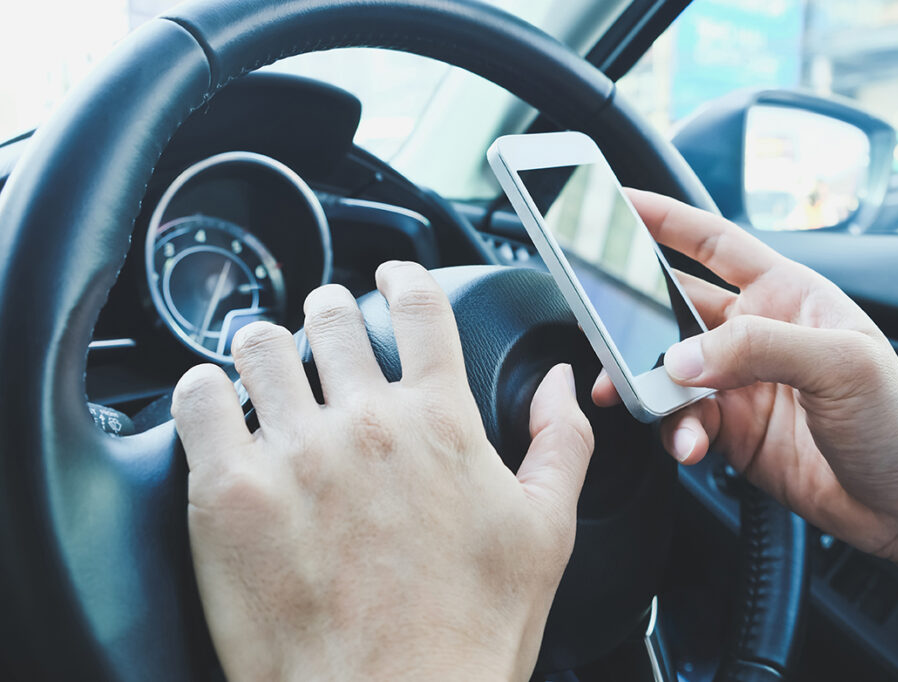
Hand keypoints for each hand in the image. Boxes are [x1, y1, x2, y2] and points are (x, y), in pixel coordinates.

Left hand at [172, 262, 593, 681]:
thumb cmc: (468, 631)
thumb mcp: (545, 532)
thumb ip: (558, 441)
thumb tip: (558, 382)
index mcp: (440, 420)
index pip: (418, 303)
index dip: (403, 274)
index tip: (390, 275)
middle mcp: (366, 421)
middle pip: (333, 314)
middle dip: (332, 313)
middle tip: (327, 333)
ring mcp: (293, 452)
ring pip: (261, 343)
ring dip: (268, 347)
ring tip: (271, 370)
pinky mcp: (228, 492)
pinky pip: (197, 395)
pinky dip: (205, 391)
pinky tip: (220, 408)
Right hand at [593, 190, 897, 562]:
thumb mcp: (841, 364)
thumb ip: (758, 348)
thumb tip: (682, 358)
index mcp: (788, 293)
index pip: (715, 242)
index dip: (666, 220)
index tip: (619, 204)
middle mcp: (756, 332)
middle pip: (675, 307)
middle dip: (634, 314)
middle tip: (600, 322)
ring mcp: (739, 383)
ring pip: (667, 370)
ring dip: (646, 385)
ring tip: (640, 399)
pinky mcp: (729, 430)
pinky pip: (680, 420)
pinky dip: (673, 431)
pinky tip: (688, 444)